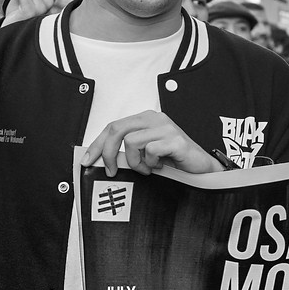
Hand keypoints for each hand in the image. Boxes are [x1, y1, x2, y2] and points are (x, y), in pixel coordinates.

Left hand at [83, 111, 222, 175]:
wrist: (202, 170)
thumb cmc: (173, 162)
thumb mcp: (145, 155)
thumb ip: (127, 151)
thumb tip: (102, 160)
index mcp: (145, 119)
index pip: (113, 126)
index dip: (96, 144)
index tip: (86, 160)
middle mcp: (154, 118)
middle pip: (117, 129)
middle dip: (107, 153)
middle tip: (111, 171)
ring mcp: (166, 127)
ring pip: (131, 142)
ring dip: (135, 162)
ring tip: (147, 169)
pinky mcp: (176, 139)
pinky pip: (150, 151)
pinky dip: (151, 163)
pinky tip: (160, 167)